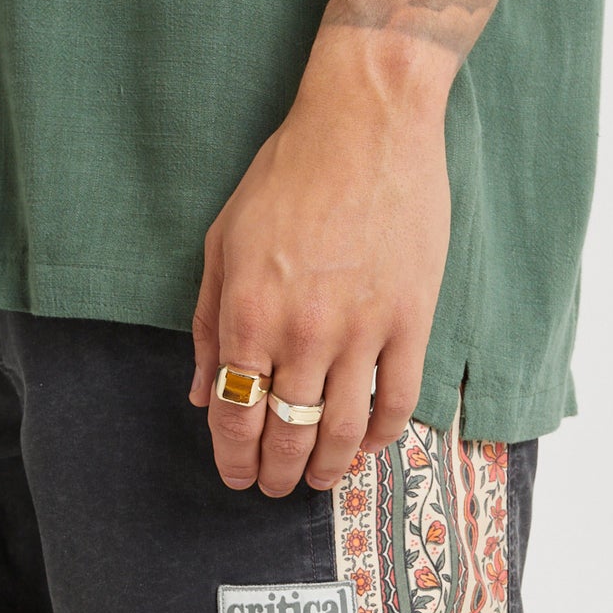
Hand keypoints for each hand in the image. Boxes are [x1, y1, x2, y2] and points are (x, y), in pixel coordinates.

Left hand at [189, 30, 455, 495]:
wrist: (366, 124)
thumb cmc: (286, 175)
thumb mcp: (223, 243)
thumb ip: (209, 325)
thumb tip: (201, 394)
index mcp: (249, 313)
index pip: (234, 414)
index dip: (233, 457)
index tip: (235, 477)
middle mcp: (303, 331)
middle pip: (287, 432)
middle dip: (276, 473)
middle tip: (274, 488)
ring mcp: (362, 329)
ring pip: (345, 431)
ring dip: (327, 468)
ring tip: (317, 480)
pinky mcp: (411, 319)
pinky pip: (399, 402)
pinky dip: (382, 437)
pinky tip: (368, 447)